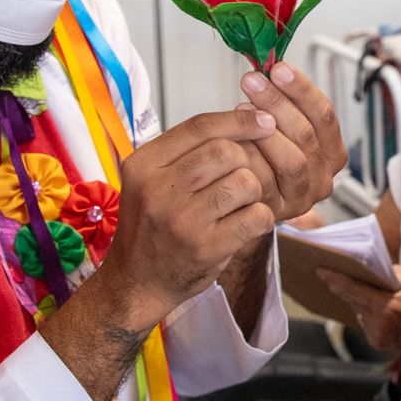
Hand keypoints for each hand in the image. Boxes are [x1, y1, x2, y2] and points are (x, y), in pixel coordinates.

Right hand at [102, 107, 280, 317]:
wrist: (136, 283)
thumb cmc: (154, 225)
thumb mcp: (152, 180)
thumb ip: (187, 151)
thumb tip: (249, 118)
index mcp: (143, 164)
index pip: (200, 126)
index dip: (239, 119)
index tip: (264, 120)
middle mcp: (157, 190)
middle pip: (226, 151)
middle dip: (247, 159)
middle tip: (245, 176)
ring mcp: (181, 220)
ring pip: (245, 181)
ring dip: (255, 190)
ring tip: (241, 203)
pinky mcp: (206, 248)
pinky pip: (256, 215)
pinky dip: (262, 216)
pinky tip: (247, 223)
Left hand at [239, 62, 346, 219]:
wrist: (247, 200)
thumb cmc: (265, 156)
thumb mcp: (283, 126)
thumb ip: (284, 101)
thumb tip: (270, 63)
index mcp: (332, 151)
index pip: (324, 114)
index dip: (301, 89)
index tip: (278, 68)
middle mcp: (324, 175)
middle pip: (307, 133)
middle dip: (278, 102)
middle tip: (253, 81)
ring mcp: (304, 196)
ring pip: (293, 159)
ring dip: (266, 130)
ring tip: (242, 108)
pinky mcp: (280, 211)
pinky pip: (269, 181)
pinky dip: (253, 157)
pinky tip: (236, 139)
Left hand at [320, 266, 400, 357]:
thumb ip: (395, 274)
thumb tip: (374, 269)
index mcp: (389, 307)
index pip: (355, 290)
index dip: (336, 279)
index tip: (321, 270)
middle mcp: (379, 323)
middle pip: (352, 299)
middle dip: (341, 285)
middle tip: (329, 271)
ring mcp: (377, 335)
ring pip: (358, 310)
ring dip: (357, 298)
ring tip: (362, 286)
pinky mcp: (376, 342)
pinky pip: (365, 320)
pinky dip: (367, 310)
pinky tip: (377, 305)